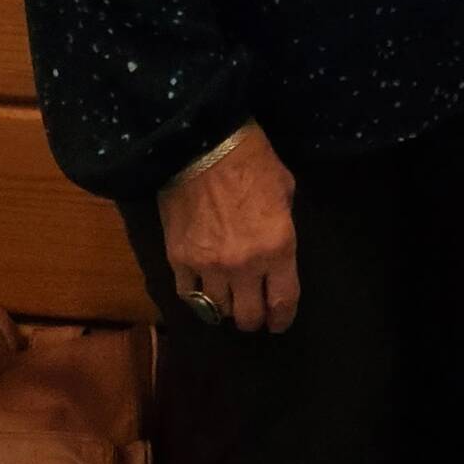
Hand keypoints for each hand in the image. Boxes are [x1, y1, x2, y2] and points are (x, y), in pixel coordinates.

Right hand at [158, 127, 299, 333]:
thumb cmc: (252, 159)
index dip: (282, 318)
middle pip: (248, 317)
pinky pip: (189, 296)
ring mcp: (208, 266)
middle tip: (253, 309)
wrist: (201, 142)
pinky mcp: (179, 260)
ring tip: (227, 298)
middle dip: (254, 318)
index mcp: (278, 247)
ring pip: (218, 312)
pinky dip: (197, 296)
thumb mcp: (285, 188)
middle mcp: (244, 265)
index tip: (279, 322)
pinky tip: (202, 289)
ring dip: (225, 307)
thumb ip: (283, 225)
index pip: (283, 302)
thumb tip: (278, 246)